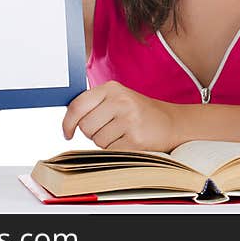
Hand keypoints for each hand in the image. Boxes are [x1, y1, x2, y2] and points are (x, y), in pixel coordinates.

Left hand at [62, 81, 181, 151]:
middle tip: (111, 130)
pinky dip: (117, 152)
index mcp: (111, 88)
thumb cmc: (139, 114)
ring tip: (123, 135)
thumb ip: (94, 105)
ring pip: (97, 141)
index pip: (77, 105)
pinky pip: (111, 152)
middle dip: (93, 133)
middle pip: (85, 126)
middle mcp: (120, 100)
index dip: (68, 122)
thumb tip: (66, 121)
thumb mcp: (118, 100)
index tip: (67, 133)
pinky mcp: (136, 138)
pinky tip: (130, 143)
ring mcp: (129, 119)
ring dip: (106, 143)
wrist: (172, 123)